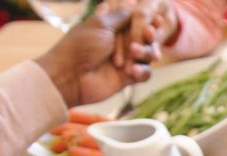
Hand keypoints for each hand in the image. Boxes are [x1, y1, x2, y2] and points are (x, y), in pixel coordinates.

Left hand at [35, 9, 155, 105]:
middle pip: (145, 36)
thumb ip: (121, 15)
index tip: (155, 18)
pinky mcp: (128, 77)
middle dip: (147, 36)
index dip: (145, 19)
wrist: (71, 76)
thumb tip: (134, 3)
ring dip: (145, 52)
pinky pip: (145, 73)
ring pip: (148, 54)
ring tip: (134, 53)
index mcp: (111, 25)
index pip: (134, 18)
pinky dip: (142, 72)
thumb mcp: (101, 24)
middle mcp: (119, 41)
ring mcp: (126, 59)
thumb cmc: (81, 46)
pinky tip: (132, 72)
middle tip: (148, 33)